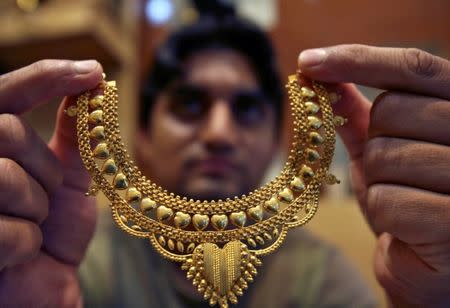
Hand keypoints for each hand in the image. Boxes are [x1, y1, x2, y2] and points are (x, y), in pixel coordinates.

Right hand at [0, 60, 102, 305]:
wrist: (42, 285)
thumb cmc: (53, 230)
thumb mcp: (67, 178)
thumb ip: (72, 135)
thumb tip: (91, 87)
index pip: (5, 95)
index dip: (45, 77)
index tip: (93, 71)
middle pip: (5, 132)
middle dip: (42, 168)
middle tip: (47, 198)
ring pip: (5, 177)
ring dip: (36, 208)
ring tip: (31, 226)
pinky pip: (10, 231)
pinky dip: (27, 244)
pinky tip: (21, 255)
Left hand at [299, 45, 449, 305]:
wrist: (430, 266)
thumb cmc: (408, 202)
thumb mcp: (382, 150)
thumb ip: (360, 114)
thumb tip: (321, 74)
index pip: (411, 67)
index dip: (356, 59)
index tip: (307, 62)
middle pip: (391, 112)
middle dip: (375, 143)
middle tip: (394, 172)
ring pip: (385, 156)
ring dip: (377, 182)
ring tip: (404, 199)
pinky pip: (387, 199)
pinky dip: (383, 213)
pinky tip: (405, 227)